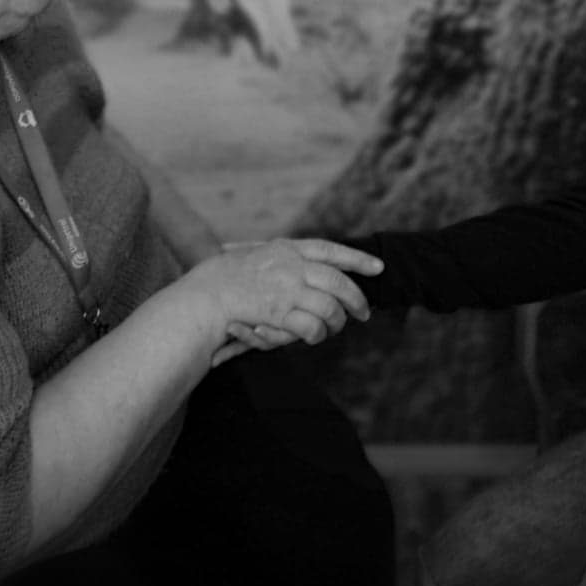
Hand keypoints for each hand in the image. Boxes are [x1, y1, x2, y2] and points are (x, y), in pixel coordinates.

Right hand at [180, 238, 382, 346]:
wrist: (206, 292)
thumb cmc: (230, 276)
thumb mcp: (260, 253)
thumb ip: (286, 257)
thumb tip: (311, 262)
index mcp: (288, 249)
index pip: (331, 251)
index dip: (357, 259)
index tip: (378, 267)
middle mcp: (291, 266)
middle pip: (338, 282)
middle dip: (356, 299)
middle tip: (364, 312)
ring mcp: (286, 289)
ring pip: (330, 308)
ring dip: (337, 322)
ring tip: (335, 327)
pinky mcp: (279, 314)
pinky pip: (311, 327)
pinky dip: (317, 334)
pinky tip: (315, 336)